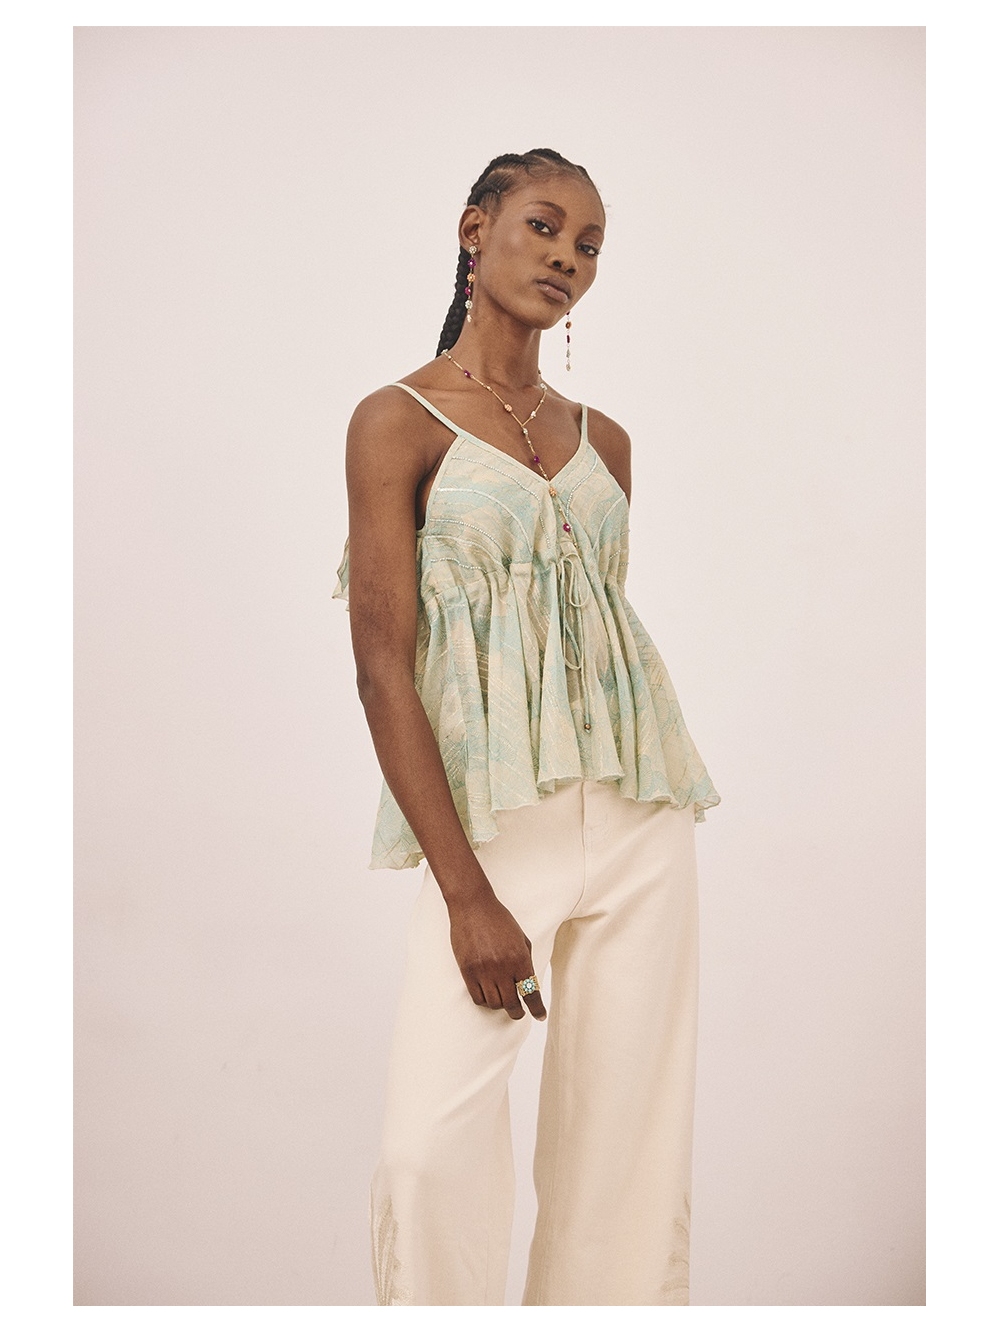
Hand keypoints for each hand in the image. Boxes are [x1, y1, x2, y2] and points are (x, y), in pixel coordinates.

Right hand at [448, 892, 546, 1021]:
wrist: (473, 906)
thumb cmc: (499, 919)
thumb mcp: (521, 938)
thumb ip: (526, 962)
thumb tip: (528, 984)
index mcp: (519, 958)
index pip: (531, 992)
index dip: (537, 1008)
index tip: (540, 1016)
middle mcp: (502, 967)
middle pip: (512, 1004)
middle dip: (518, 1013)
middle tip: (519, 1013)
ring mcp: (483, 970)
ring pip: (494, 1004)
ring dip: (501, 1006)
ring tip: (503, 999)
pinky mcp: (467, 971)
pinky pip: (477, 997)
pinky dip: (485, 1001)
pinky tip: (489, 995)